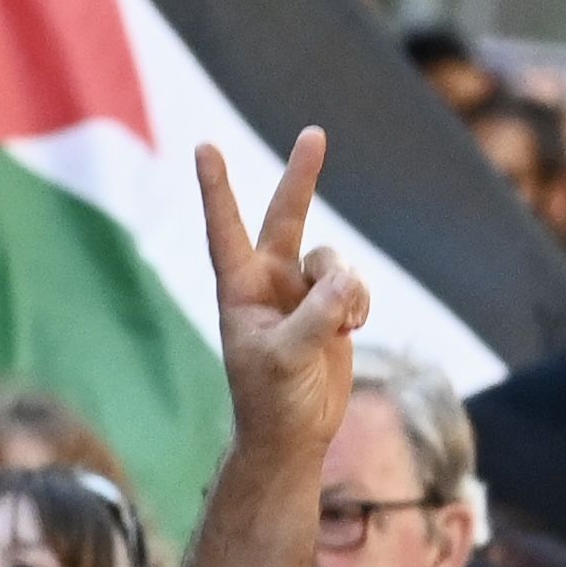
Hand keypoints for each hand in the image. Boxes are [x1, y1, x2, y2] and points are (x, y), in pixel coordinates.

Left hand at [205, 133, 369, 455]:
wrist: (294, 433)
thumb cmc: (271, 400)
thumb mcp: (286, 359)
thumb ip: (316, 316)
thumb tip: (347, 281)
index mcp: (240, 289)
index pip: (226, 229)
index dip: (217, 188)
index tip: (205, 145)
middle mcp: (269, 281)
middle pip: (287, 216)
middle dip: (302, 176)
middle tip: (314, 133)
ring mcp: (301, 292)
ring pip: (334, 260)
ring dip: (346, 288)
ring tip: (344, 325)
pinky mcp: (331, 307)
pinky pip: (355, 284)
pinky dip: (360, 303)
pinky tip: (353, 329)